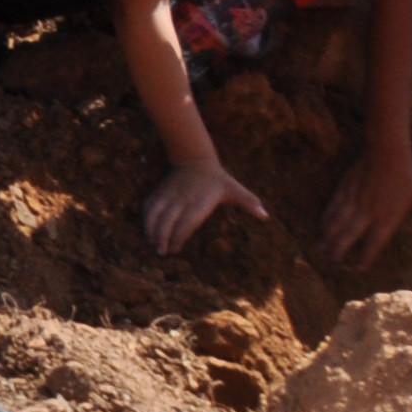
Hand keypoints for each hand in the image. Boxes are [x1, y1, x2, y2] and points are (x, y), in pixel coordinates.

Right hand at [142, 154, 269, 255]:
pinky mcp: (160, 192)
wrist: (195, 159)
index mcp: (199, 201)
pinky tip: (147, 230)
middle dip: (162, 236)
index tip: (176, 248)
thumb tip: (265, 216)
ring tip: (152, 244)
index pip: (186, 221)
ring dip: (151, 229)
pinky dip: (146, 218)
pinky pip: (149, 205)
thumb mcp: (235, 189)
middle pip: (167, 219)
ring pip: (155, 212)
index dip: (178, 235)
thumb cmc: (219, 180)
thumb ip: (249, 202)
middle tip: (161, 252)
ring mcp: (169, 195)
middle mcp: (182, 198)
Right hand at [325, 141, 411, 263]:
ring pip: (337, 222)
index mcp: (387, 218)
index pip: (374, 243)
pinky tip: (322, 224)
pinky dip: (327, 218)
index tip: (359, 268)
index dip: (366, 257)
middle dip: (339, 250)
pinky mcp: (345, 189)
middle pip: (349, 236)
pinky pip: (333, 207)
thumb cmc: (408, 177)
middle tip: (332, 261)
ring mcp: (353, 201)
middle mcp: (367, 213)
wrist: (386, 152)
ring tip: (321, 247)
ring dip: (329, 236)